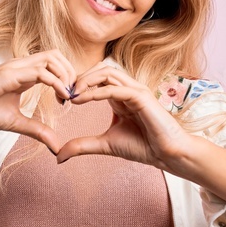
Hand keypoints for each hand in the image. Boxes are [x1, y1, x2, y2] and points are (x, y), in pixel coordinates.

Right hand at [0, 50, 76, 153]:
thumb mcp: (16, 123)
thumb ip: (37, 131)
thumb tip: (57, 146)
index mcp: (24, 74)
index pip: (53, 63)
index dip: (66, 78)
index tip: (67, 99)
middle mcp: (21, 66)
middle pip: (56, 55)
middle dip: (70, 72)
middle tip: (72, 94)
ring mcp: (15, 68)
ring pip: (51, 58)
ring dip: (65, 75)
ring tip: (67, 95)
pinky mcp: (9, 75)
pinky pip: (40, 72)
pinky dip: (56, 82)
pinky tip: (61, 97)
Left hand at [54, 62, 191, 168]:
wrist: (167, 155)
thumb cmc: (143, 147)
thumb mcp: (104, 145)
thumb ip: (82, 146)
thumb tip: (58, 156)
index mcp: (120, 96)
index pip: (96, 79)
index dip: (77, 85)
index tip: (61, 98)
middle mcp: (128, 89)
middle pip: (100, 70)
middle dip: (79, 78)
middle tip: (63, 93)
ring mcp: (136, 91)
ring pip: (108, 73)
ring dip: (87, 80)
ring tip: (72, 94)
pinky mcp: (142, 97)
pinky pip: (116, 88)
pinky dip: (98, 92)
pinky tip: (83, 99)